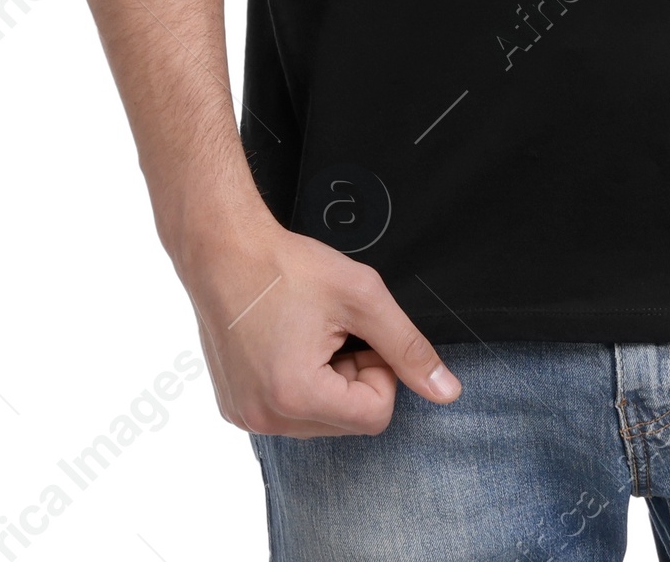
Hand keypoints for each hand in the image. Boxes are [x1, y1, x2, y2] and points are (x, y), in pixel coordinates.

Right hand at [181, 211, 461, 436]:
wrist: (222, 250)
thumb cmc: (286, 266)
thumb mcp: (362, 296)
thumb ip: (408, 347)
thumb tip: (448, 392)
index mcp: (297, 396)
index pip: (376, 416)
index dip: (380, 371)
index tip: (359, 334)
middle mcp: (266, 419)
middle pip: (348, 421)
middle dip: (353, 377)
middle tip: (333, 330)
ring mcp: (245, 418)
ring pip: (320, 420)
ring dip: (327, 381)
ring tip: (307, 334)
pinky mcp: (234, 409)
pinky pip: (288, 414)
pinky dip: (298, 384)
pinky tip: (284, 344)